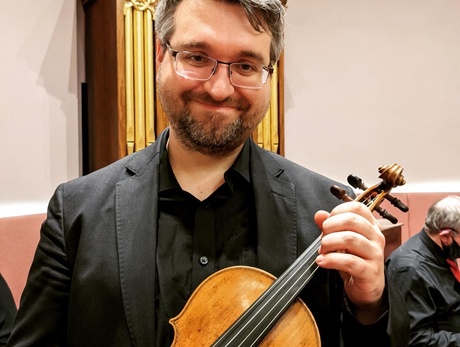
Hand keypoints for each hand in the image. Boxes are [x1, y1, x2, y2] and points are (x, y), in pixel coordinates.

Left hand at [314, 201, 386, 323]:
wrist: (366, 289)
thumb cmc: (354, 260)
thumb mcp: (341, 240)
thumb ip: (330, 226)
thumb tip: (319, 214)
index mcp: (371, 225)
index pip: (357, 207)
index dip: (337, 211)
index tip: (327, 223)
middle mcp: (376, 237)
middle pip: (351, 220)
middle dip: (330, 227)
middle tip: (322, 238)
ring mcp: (375, 254)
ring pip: (350, 239)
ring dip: (329, 243)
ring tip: (322, 251)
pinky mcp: (370, 271)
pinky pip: (349, 261)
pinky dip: (331, 260)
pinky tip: (322, 261)